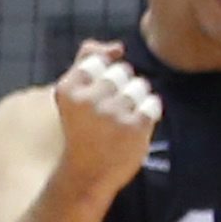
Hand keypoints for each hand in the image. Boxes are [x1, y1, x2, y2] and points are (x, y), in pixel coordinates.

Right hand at [51, 43, 162, 202]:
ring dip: (136, 100)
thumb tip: (117, 46)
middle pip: (121, 71)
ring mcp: (113, 113)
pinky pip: (153, 103)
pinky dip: (148, 113)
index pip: (97, 60)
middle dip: (120, 87)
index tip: (92, 98)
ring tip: (122, 120)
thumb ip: (86, 62)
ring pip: (140, 86)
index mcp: (68, 89)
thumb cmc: (81, 130)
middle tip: (108, 112)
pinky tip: (135, 126)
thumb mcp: (72, 95)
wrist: (86, 174)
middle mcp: (88, 99)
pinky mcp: (135, 126)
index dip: (100, 76)